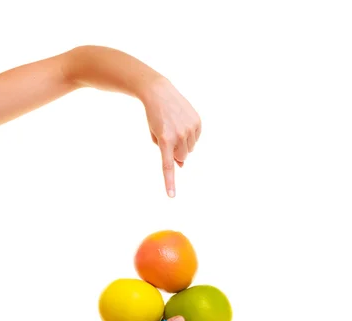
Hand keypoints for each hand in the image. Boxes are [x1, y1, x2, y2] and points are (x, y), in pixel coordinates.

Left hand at [143, 78, 200, 197]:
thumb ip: (167, 153)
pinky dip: (190, 135)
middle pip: (182, 157)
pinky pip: (196, 138)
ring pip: (190, 148)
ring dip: (183, 144)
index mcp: (165, 141)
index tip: (171, 196)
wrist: (159, 92)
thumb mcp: (155, 136)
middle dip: (176, 152)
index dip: (169, 182)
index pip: (168, 166)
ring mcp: (190, 128)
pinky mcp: (197, 122)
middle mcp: (179, 135)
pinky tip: (183, 123)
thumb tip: (182, 163)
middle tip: (170, 138)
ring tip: (175, 127)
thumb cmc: (154, 117)